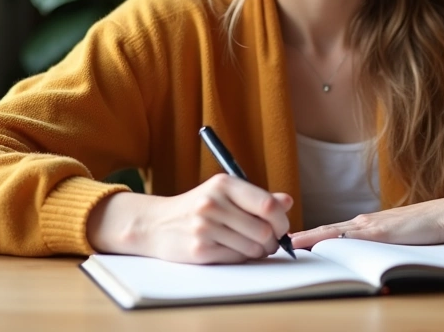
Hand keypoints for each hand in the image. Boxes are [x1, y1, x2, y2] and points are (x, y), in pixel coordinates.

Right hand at [87, 174, 292, 263]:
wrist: (156, 224)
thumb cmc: (197, 208)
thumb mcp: (224, 194)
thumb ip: (257, 198)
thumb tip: (287, 201)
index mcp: (224, 184)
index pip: (267, 205)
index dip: (282, 220)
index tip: (282, 227)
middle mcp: (213, 203)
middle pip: (263, 230)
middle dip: (272, 240)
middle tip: (269, 242)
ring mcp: (205, 227)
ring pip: (252, 247)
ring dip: (258, 251)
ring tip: (252, 246)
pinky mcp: (199, 250)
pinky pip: (236, 258)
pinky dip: (241, 258)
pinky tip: (234, 250)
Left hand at [289, 193, 443, 248]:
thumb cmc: (428, 228)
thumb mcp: (398, 238)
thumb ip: (380, 244)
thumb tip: (365, 260)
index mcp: (368, 224)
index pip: (332, 230)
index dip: (311, 236)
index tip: (290, 242)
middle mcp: (365, 221)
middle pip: (326, 229)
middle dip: (303, 237)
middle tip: (278, 244)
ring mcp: (372, 225)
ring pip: (332, 230)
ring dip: (310, 238)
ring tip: (289, 244)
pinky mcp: (381, 232)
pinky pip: (350, 236)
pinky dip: (331, 239)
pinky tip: (320, 243)